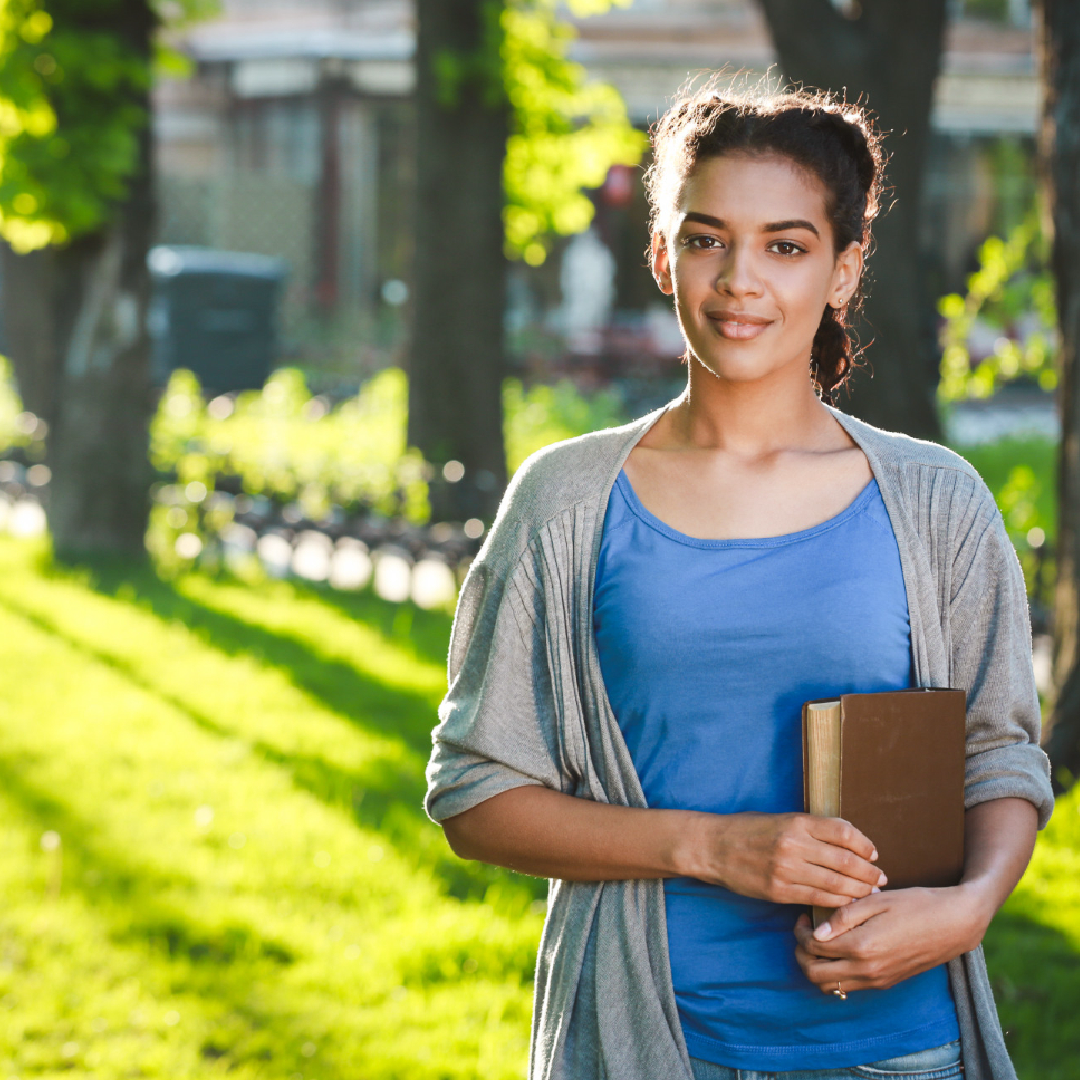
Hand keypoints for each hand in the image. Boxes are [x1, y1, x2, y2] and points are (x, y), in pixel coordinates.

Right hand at [690, 812, 885, 906]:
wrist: (714, 847)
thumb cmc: (748, 829)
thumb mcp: (780, 818)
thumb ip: (812, 827)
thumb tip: (847, 836)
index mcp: (796, 822)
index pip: (843, 833)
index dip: (865, 844)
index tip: (873, 852)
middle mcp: (794, 845)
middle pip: (845, 861)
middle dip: (868, 872)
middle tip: (880, 878)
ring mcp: (786, 870)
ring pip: (835, 884)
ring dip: (858, 890)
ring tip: (870, 892)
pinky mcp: (779, 891)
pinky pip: (817, 898)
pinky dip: (837, 902)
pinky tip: (847, 902)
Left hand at [793, 884, 989, 993]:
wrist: (955, 924)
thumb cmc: (917, 904)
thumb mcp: (877, 900)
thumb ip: (844, 916)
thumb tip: (817, 932)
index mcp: (862, 946)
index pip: (813, 947)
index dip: (800, 932)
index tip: (803, 916)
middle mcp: (867, 970)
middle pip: (815, 974)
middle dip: (801, 954)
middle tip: (804, 932)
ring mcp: (877, 980)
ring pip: (830, 987)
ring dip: (816, 967)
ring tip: (820, 942)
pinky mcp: (886, 983)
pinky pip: (850, 987)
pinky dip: (835, 974)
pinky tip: (840, 950)